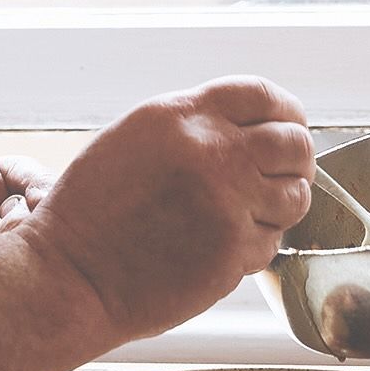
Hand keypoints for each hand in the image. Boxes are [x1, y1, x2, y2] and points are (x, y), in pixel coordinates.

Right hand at [23, 81, 314, 343]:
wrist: (72, 275)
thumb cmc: (94, 212)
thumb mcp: (135, 139)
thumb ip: (194, 126)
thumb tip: (252, 128)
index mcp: (182, 116)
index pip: (263, 95)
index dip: (286, 111)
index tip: (288, 126)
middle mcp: (211, 152)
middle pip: (294, 143)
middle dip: (297, 160)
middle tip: (283, 175)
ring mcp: (227, 202)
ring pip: (295, 195)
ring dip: (282, 205)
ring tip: (252, 213)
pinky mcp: (233, 250)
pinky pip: (273, 241)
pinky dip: (257, 244)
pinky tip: (222, 245)